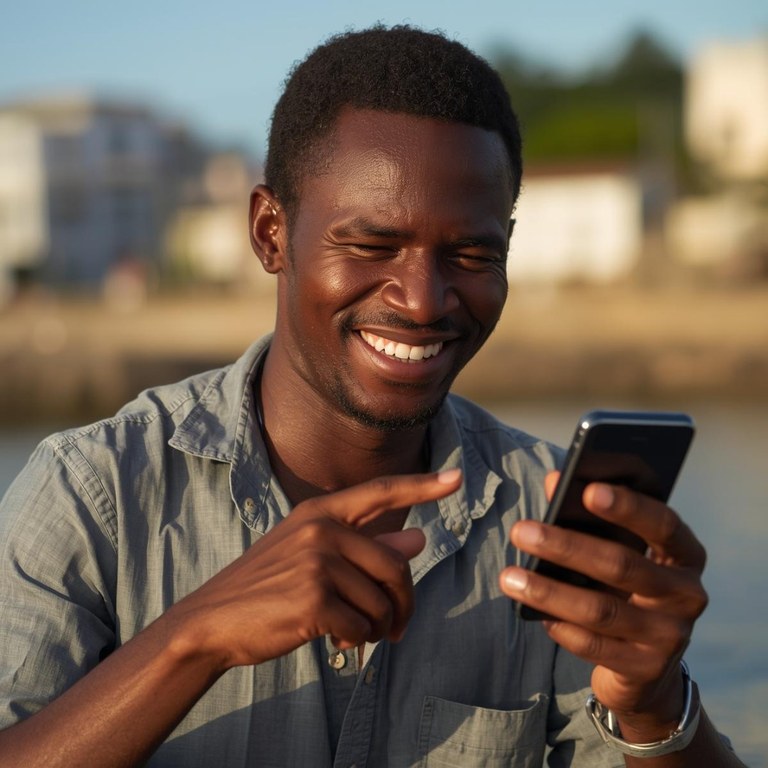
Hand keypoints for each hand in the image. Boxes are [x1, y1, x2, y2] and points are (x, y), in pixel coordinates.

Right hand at [164, 469, 461, 671]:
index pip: (381, 492)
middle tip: (398, 627)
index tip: (458, 476)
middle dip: (404, 603)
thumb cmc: (267, 586)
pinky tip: (337, 640)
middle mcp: (321, 529)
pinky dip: (357, 641)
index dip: (422, 485)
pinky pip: (362, 626)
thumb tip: (418, 540)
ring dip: (379, 627)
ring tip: (358, 634)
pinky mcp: (312, 599)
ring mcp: (315, 562)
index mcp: (321, 512)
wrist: (212, 621)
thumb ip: (364, 546)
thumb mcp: (312, 557)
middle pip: (396, 565)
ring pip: (381, 601)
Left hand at [500, 471, 707, 734]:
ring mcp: (670, 635)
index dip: (628, 506)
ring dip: (549, 592)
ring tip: (508, 577)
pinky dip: (561, 628)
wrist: (647, 666)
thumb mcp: (620, 551)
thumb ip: (591, 516)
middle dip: (566, 547)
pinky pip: (595, 647)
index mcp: (684, 553)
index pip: (662, 523)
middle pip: (622, 565)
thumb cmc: (625, 588)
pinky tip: (535, 614)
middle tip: (520, 531)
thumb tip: (554, 481)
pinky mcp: (647, 668)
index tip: (587, 490)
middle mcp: (686, 593)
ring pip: (601, 610)